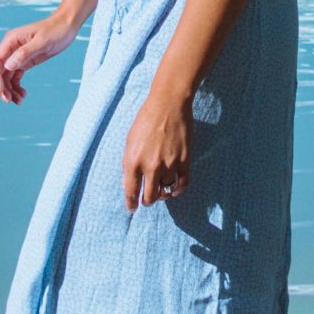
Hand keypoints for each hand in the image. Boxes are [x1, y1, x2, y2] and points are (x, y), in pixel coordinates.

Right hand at [0, 14, 76, 105]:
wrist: (66, 26)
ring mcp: (17, 55)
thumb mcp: (42, 42)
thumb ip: (24, 53)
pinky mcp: (25, 61)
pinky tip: (23, 95)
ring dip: (9, 90)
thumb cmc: (55, 30)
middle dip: (1, 86)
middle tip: (8, 100)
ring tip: (19, 101)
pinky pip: (15, 76)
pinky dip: (16, 87)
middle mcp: (11, 48)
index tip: (1, 91)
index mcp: (11, 40)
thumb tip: (7, 67)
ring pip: (6, 76)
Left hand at [122, 95, 191, 211]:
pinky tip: (174, 189)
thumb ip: (129, 164)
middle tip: (146, 200)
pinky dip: (178, 190)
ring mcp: (169, 164)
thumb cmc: (146, 120)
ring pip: (166, 191)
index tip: (132, 208)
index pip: (131, 191)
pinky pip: (182, 184)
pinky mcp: (184, 160)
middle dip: (147, 201)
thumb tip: (132, 184)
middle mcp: (150, 166)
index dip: (131, 203)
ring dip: (162, 193)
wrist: (168, 104)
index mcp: (133, 160)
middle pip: (150, 197)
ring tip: (160, 190)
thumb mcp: (129, 141)